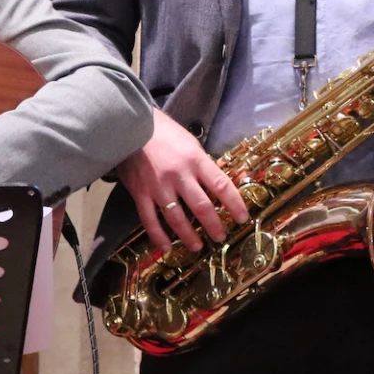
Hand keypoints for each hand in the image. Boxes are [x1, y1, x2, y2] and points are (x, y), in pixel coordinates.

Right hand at [117, 109, 248, 252]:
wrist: (130, 125)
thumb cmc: (165, 132)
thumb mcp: (192, 142)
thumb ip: (207, 164)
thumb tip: (231, 180)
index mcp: (195, 160)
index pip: (221, 185)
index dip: (234, 204)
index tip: (242, 217)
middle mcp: (179, 175)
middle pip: (202, 206)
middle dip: (214, 225)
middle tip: (220, 237)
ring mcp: (158, 186)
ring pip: (177, 218)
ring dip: (189, 236)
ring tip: (197, 246)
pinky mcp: (140, 193)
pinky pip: (150, 220)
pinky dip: (159, 236)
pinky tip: (167, 247)